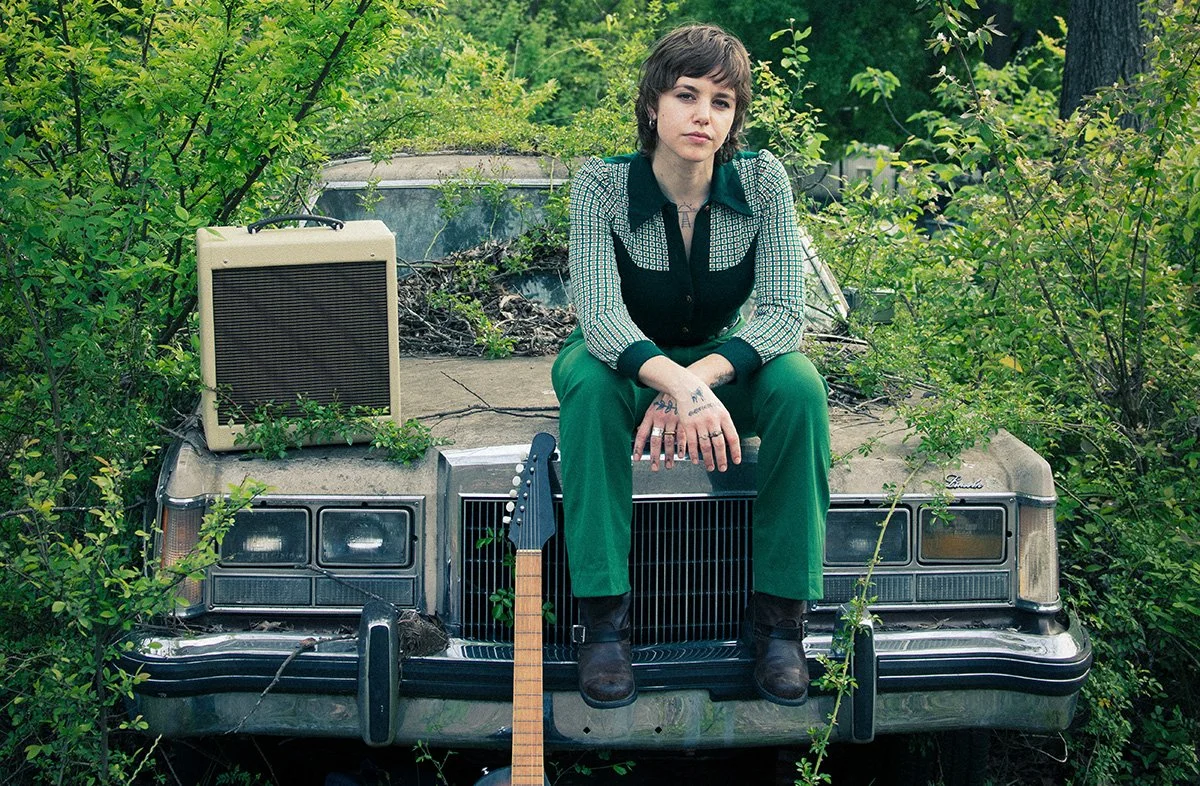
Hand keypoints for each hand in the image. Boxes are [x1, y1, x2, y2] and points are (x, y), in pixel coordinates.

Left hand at [632, 393, 681, 470]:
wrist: (681, 384)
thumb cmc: (665, 398)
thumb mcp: (653, 407)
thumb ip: (648, 421)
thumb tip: (639, 431)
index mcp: (650, 415)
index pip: (642, 434)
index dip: (638, 447)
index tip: (637, 458)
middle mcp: (661, 418)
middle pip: (656, 440)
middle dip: (655, 456)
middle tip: (654, 468)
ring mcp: (673, 419)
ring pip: (669, 440)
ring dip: (669, 455)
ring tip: (669, 466)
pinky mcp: (684, 419)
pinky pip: (682, 436)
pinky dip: (682, 447)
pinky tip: (681, 456)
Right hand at [633, 355, 740, 471]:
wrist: (688, 387)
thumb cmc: (705, 399)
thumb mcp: (719, 408)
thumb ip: (724, 423)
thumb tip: (728, 441)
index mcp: (724, 416)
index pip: (733, 437)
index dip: (735, 451)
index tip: (736, 461)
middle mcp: (713, 420)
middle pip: (720, 444)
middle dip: (722, 459)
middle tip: (723, 468)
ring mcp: (700, 423)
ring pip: (706, 446)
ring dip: (709, 459)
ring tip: (711, 467)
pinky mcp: (688, 424)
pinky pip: (692, 443)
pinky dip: (694, 453)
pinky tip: (696, 460)